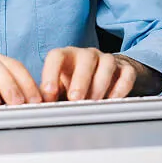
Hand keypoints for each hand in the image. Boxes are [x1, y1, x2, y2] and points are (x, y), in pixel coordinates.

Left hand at [40, 47, 161, 101]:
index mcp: (67, 56)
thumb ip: (50, 95)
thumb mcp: (60, 86)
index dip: (51, 73)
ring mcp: (107, 59)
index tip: (48, 94)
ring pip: (107, 63)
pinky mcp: (125, 68)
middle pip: (85, 58)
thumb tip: (35, 107)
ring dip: (100, 84)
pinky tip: (113, 100)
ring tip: (94, 102)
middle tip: (75, 99)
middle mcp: (87, 55)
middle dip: (80, 80)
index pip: (56, 56)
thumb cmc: (76, 82)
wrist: (106, 74)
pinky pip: (126, 73)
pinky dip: (120, 87)